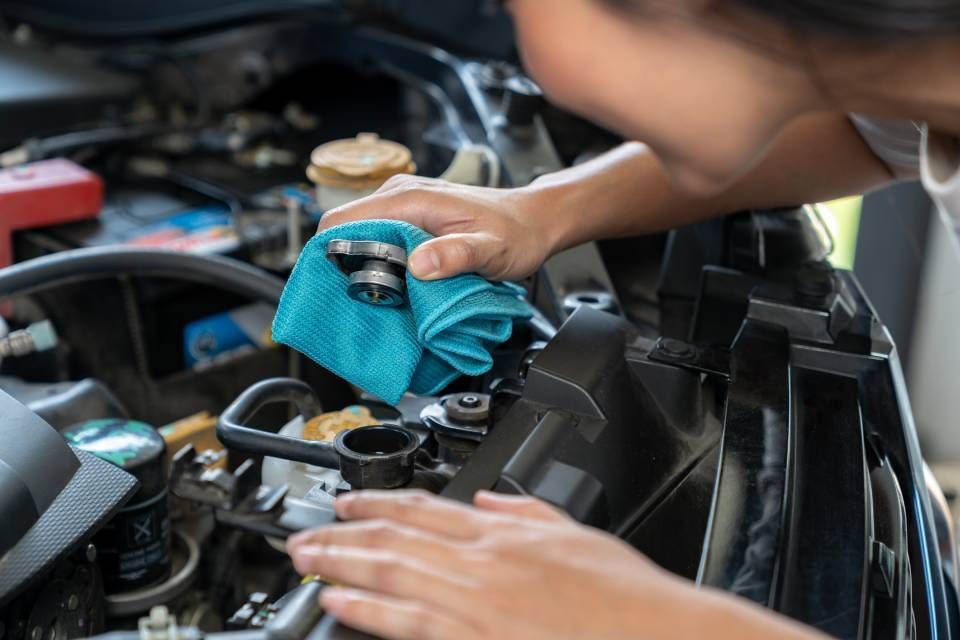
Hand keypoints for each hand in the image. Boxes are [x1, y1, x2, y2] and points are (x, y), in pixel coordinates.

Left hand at [286, 490, 824, 639]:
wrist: (657, 635)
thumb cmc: (626, 597)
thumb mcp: (579, 536)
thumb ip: (531, 515)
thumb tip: (497, 503)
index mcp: (507, 533)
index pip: (428, 507)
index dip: (382, 501)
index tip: (351, 500)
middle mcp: (484, 561)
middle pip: (397, 538)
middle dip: (346, 533)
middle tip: (306, 532)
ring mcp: (476, 602)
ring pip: (393, 574)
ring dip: (343, 564)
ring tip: (307, 562)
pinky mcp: (476, 639)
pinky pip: (410, 622)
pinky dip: (370, 611)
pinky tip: (340, 605)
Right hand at [317, 176, 557, 280]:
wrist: (533, 220)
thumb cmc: (516, 232)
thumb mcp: (490, 250)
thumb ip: (456, 256)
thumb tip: (419, 266)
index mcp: (408, 199)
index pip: (341, 221)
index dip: (331, 256)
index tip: (341, 288)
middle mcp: (399, 195)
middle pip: (344, 231)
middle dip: (345, 267)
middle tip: (364, 299)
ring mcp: (403, 204)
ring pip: (360, 236)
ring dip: (362, 267)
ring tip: (381, 295)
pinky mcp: (409, 216)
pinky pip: (378, 238)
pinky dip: (379, 262)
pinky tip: (395, 284)